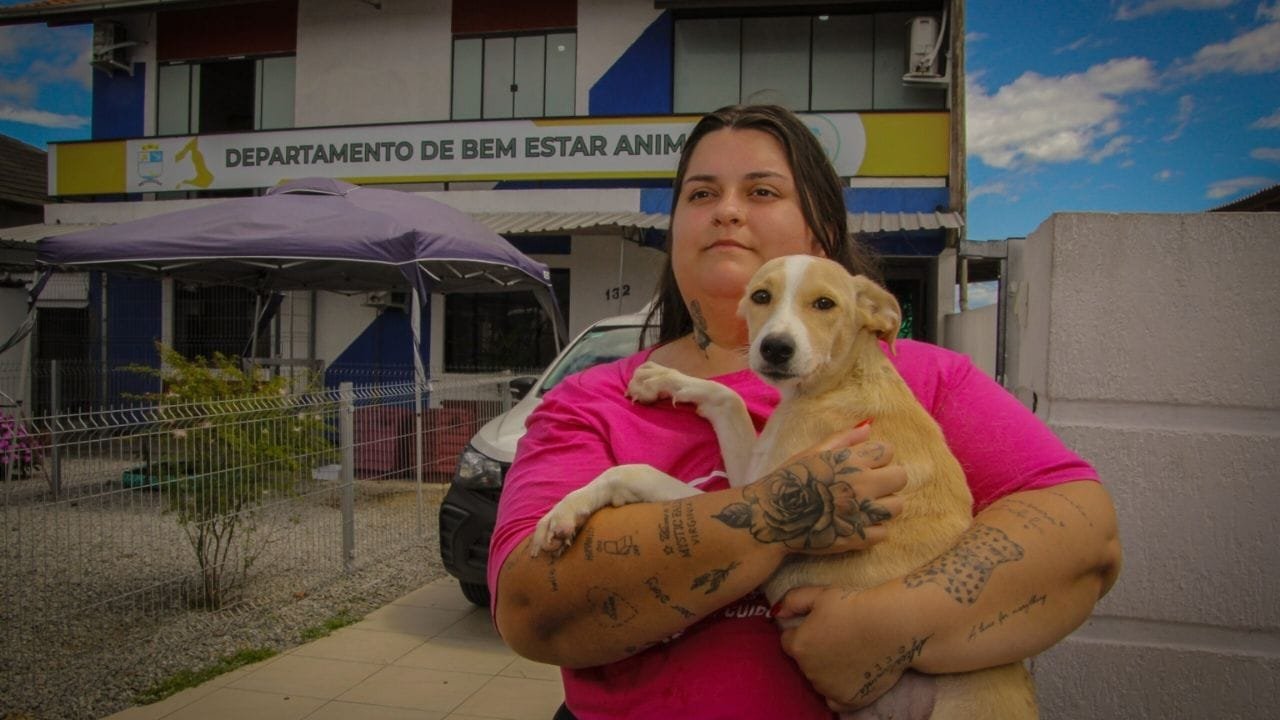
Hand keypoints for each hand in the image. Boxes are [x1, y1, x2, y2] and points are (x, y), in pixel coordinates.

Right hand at [713, 425, 905, 555]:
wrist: (771, 517)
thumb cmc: (789, 480)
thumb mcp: (812, 452)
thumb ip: (843, 438)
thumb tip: (869, 426)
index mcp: (851, 460)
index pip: (888, 451)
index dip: (878, 457)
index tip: (865, 465)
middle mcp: (862, 484)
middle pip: (900, 477)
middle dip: (888, 480)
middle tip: (870, 487)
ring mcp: (862, 512)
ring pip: (897, 506)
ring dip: (884, 506)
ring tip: (864, 508)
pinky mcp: (860, 538)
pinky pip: (884, 532)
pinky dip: (872, 531)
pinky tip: (856, 526)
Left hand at [776, 585, 934, 711]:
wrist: (892, 626)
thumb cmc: (855, 605)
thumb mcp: (820, 594)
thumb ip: (792, 601)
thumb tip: (777, 612)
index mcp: (799, 645)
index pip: (788, 641)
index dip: (802, 631)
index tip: (820, 625)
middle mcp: (809, 670)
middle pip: (804, 661)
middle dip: (814, 651)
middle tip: (838, 636)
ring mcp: (828, 688)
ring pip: (819, 679)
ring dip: (826, 669)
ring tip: (849, 652)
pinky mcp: (848, 700)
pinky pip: (834, 699)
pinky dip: (838, 690)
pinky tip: (850, 675)